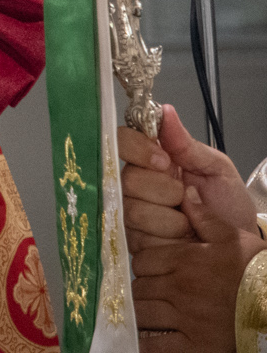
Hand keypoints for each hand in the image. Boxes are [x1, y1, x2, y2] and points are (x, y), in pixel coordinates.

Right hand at [123, 107, 257, 251]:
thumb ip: (187, 144)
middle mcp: (133, 185)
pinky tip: (180, 239)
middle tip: (186, 197)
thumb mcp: (216, 169)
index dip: (138, 149)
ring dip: (169, 218)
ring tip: (189, 221)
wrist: (238, 248)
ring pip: (132, 209)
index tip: (165, 161)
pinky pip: (138, 237)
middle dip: (162, 189)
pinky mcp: (134, 242)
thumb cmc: (228, 205)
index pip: (121, 141)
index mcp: (150, 161)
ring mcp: (131, 214)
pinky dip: (166, 239)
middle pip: (126, 178)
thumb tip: (165, 111)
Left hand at [133, 186, 263, 352]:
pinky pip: (154, 345)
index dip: (147, 266)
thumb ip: (204, 217)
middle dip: (145, 290)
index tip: (157, 272)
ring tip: (158, 315)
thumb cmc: (256, 272)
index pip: (141, 261)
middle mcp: (180, 289)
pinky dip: (150, 343)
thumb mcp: (233, 239)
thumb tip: (186, 193)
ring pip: (142, 314)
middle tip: (158, 294)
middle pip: (139, 288)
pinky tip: (158, 338)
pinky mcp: (195, 346)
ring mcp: (186, 320)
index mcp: (185, 261)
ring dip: (145, 314)